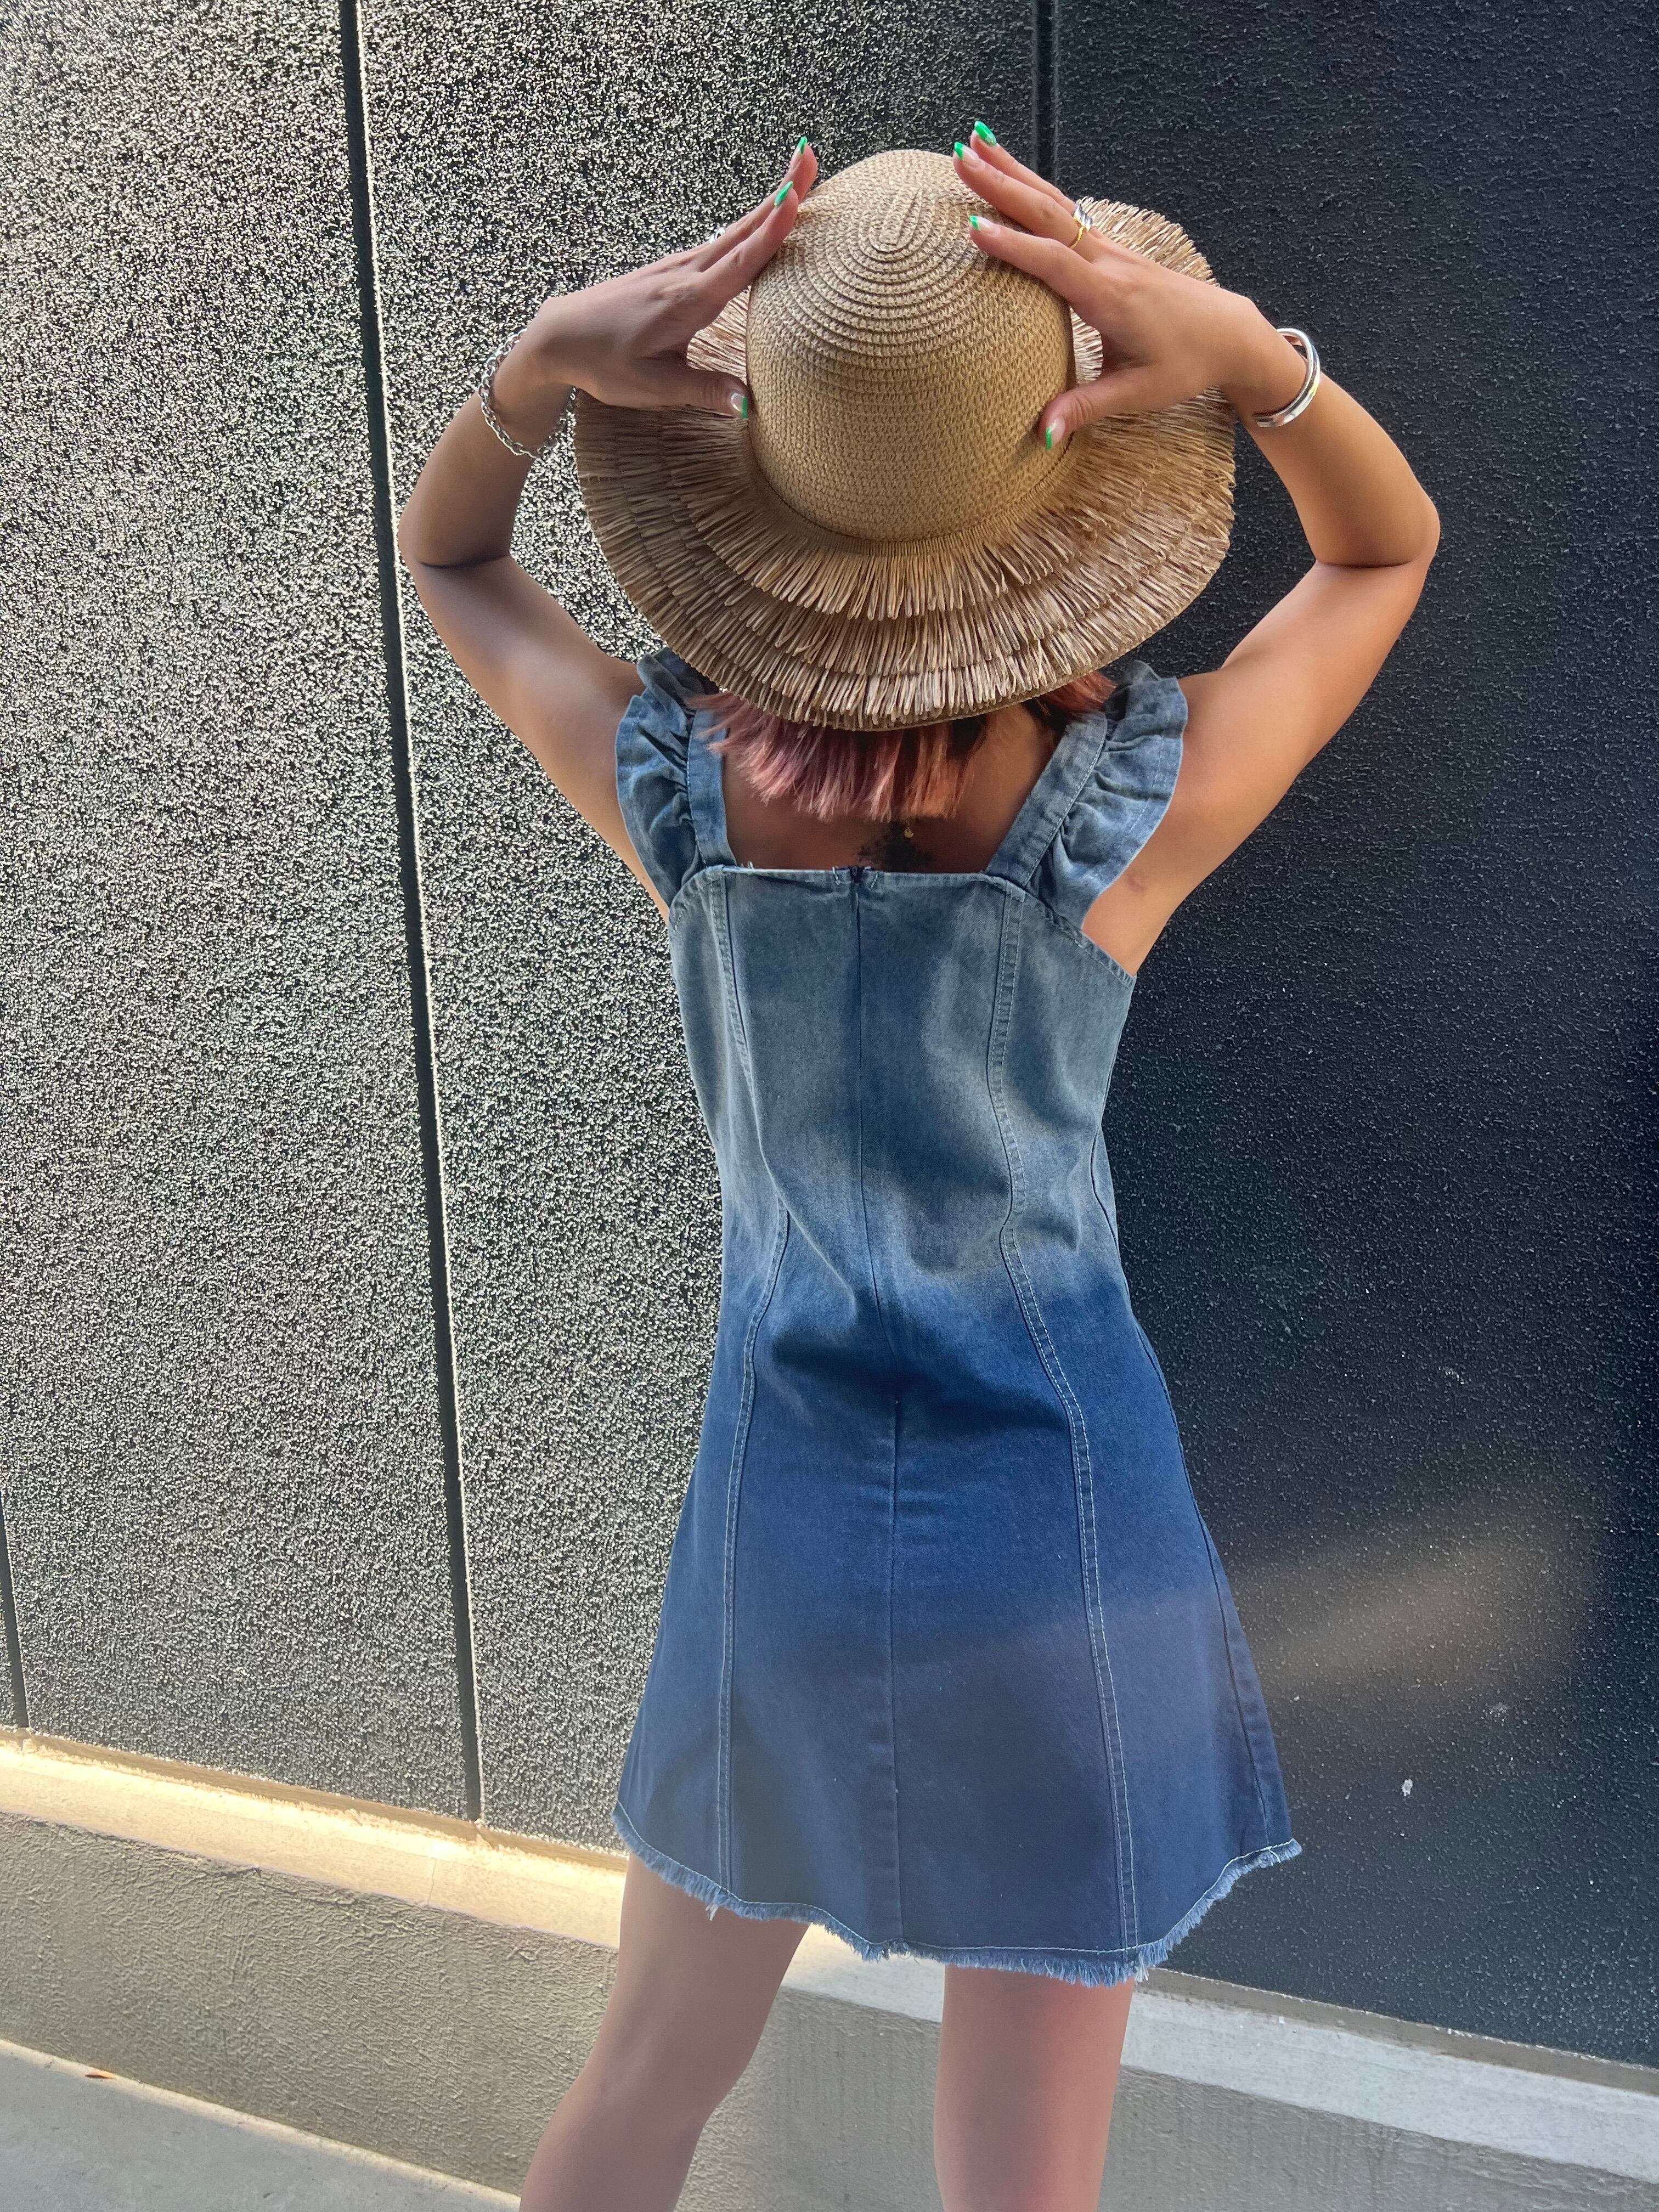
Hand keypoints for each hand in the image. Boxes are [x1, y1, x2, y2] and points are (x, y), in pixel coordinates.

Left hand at [508, 140, 819, 418]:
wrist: (562, 337)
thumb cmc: (604, 363)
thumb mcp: (652, 388)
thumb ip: (702, 391)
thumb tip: (748, 404)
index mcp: (688, 303)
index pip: (739, 261)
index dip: (771, 230)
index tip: (795, 194)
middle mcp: (687, 276)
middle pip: (744, 230)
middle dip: (780, 192)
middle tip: (811, 154)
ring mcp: (679, 268)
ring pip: (734, 232)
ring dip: (769, 205)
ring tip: (800, 178)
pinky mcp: (674, 270)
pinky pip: (721, 244)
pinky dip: (748, 227)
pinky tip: (763, 220)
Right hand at [951, 132, 1306, 443]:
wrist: (1228, 332)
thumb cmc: (1185, 364)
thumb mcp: (1136, 394)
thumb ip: (1085, 408)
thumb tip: (1042, 433)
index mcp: (1111, 297)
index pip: (1055, 264)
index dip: (1014, 247)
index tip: (973, 227)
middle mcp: (1108, 263)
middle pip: (1049, 214)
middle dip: (1002, 184)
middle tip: (958, 155)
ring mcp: (1109, 250)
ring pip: (1055, 202)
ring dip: (1013, 172)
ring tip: (974, 142)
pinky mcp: (1109, 249)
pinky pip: (1065, 211)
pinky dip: (1034, 188)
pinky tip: (1012, 174)